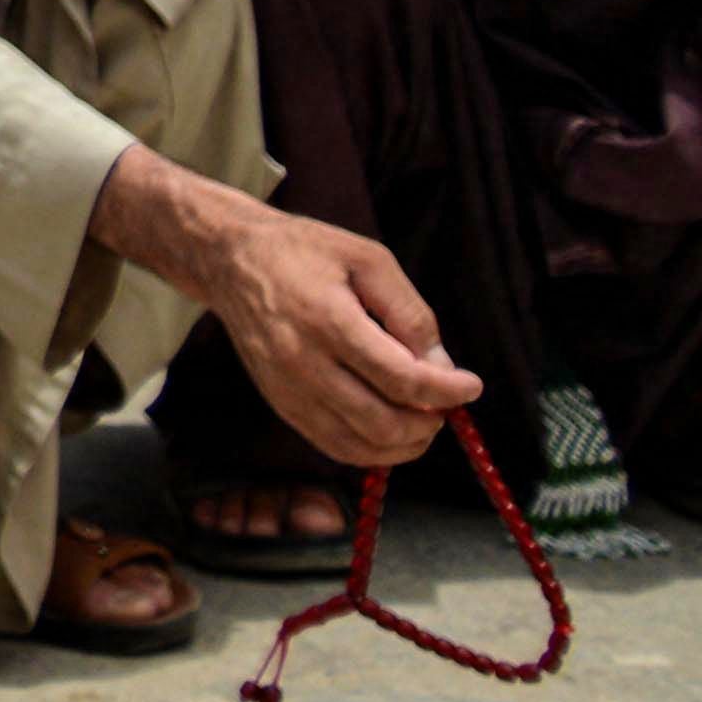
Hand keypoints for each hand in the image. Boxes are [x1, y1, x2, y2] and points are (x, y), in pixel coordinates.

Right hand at [113, 162, 478, 472]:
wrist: (231, 260)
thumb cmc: (303, 251)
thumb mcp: (367, 258)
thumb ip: (408, 311)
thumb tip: (440, 365)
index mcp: (328, 320)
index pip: (400, 378)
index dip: (446, 391)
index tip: (470, 385)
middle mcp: (304, 363)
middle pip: (383, 422)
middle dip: (429, 422)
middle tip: (447, 404)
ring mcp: (288, 390)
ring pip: (359, 445)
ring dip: (404, 444)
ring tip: (424, 420)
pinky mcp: (280, 404)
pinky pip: (334, 446)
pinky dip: (371, 451)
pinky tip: (390, 431)